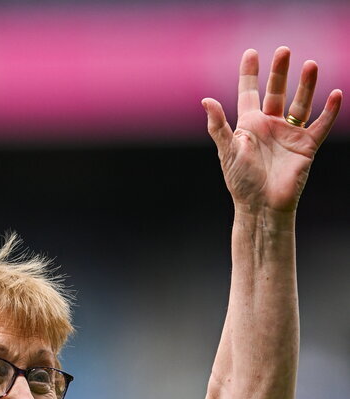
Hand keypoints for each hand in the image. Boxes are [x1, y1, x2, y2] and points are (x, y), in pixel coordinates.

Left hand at [203, 48, 341, 213]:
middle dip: (280, 72)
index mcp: (249, 125)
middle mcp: (270, 127)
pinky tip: (334, 94)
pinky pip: (320, 125)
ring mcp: (289, 135)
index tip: (251, 52)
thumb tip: (206, 101)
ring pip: (300, 103)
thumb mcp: (228, 151)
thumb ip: (218, 126)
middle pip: (276, 92)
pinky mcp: (305, 147)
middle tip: (284, 50)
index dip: (249, 73)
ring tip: (310, 65)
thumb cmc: (242, 182)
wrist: (262, 206)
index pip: (248, 93)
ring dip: (306, 85)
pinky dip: (329, 111)